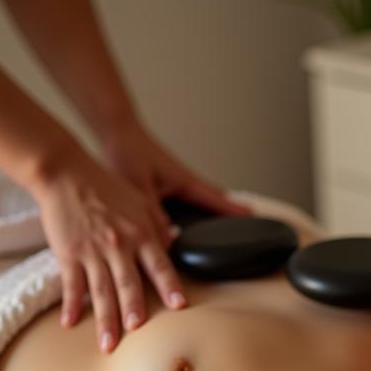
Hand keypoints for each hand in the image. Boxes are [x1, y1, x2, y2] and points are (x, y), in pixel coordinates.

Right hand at [35, 153, 188, 352]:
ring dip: (105, 319)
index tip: (179, 305)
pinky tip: (70, 323)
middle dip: (134, 309)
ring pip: (101, 290)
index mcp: (141, 233)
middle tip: (138, 331)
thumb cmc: (106, 187)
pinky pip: (70, 284)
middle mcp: (119, 244)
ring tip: (108, 344)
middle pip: (129, 283)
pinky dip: (70, 304)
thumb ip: (159, 225)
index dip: (170, 286)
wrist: (66, 174)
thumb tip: (174, 243)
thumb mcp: (141, 201)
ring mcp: (92, 251)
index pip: (160, 265)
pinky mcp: (68, 253)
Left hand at [100, 119, 252, 219]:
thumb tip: (170, 238)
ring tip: (226, 223)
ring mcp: (179, 181)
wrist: (117, 132)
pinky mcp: (169, 182)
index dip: (234, 211)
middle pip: (216, 199)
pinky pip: (191, 198)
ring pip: (204, 198)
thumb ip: (154, 213)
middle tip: (247, 223)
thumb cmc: (128, 152)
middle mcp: (186, 181)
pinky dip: (199, 206)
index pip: (216, 199)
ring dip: (216, 208)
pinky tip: (192, 216)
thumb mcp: (139, 186)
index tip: (252, 218)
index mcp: (185, 182)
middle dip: (231, 211)